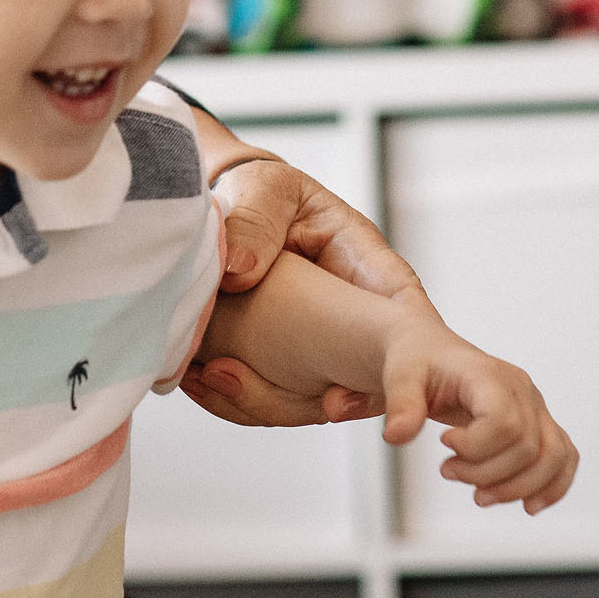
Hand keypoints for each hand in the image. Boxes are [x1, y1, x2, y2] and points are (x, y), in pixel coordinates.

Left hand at [181, 152, 436, 427]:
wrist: (227, 205)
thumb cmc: (262, 190)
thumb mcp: (266, 189)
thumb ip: (257, 221)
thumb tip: (240, 271)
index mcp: (363, 264)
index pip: (404, 313)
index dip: (404, 359)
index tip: (367, 382)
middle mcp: (350, 315)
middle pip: (370, 375)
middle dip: (347, 399)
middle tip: (323, 408)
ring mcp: (318, 346)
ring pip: (313, 398)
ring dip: (267, 401)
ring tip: (212, 378)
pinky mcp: (279, 365)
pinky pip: (269, 396)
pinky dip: (232, 397)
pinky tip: (194, 378)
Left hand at [376, 312, 577, 514]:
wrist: (429, 351)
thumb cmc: (417, 361)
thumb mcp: (399, 376)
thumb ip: (400, 404)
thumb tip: (395, 437)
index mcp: (489, 375)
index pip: (504, 422)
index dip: (476, 447)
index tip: (444, 443)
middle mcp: (521, 390)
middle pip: (526, 447)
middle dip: (485, 473)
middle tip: (447, 471)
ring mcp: (535, 407)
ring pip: (552, 457)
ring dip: (517, 488)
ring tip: (478, 496)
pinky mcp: (539, 424)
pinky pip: (564, 457)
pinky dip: (552, 486)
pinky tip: (528, 506)